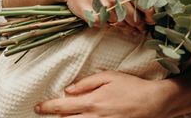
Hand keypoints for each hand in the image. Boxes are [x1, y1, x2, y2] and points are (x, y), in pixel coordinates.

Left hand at [34, 71, 172, 116]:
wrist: (152, 103)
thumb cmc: (132, 86)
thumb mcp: (110, 76)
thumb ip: (87, 82)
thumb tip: (68, 89)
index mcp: (92, 101)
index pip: (62, 106)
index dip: (47, 108)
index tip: (38, 107)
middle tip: (46, 112)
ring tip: (64, 116)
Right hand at [47, 0, 144, 31]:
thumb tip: (148, 4)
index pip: (144, 5)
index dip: (150, 15)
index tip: (151, 20)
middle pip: (133, 18)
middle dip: (138, 25)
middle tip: (139, 28)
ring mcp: (104, 7)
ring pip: (119, 23)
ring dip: (122, 25)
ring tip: (122, 24)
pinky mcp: (93, 16)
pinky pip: (104, 25)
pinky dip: (105, 24)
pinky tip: (104, 18)